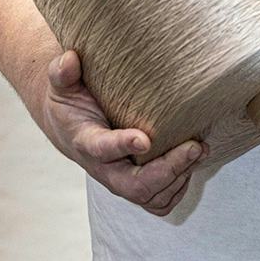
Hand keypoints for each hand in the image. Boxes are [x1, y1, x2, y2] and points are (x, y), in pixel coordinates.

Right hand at [42, 49, 203, 215]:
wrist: (70, 128)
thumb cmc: (70, 102)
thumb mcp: (61, 83)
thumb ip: (62, 72)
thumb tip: (72, 59)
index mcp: (85, 141)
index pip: (101, 149)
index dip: (122, 146)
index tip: (145, 139)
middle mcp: (104, 169)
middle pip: (135, 186)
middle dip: (167, 170)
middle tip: (193, 146)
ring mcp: (121, 181)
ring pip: (152, 197)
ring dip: (179, 177)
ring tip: (198, 149)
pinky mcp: (136, 187)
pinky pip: (160, 202)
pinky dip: (178, 187)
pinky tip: (190, 162)